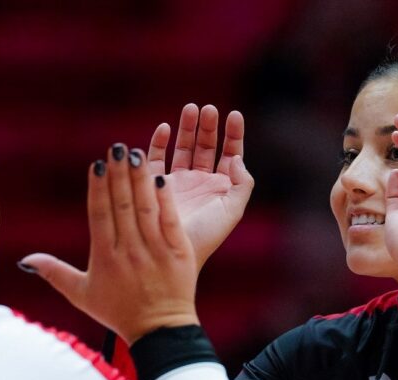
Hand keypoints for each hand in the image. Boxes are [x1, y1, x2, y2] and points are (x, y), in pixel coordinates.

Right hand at [21, 145, 197, 343]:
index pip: (99, 216)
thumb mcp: (81, 295)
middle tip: (116, 146)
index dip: (98, 189)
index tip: (96, 164)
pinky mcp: (179, 253)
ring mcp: (155, 251)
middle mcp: (129, 252)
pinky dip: (165, 199)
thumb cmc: (119, 312)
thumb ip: (54, 273)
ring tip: (136, 152)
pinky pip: (170, 221)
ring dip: (140, 179)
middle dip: (118, 175)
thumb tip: (25, 259)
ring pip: (145, 209)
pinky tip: (160, 177)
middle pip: (122, 207)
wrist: (160, 332)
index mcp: (105, 258)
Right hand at [147, 104, 253, 270]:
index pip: (230, 153)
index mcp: (221, 187)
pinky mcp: (155, 184)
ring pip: (183, 148)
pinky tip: (164, 127)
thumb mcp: (233, 211)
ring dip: (187, 128)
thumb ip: (242, 183)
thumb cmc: (206, 236)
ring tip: (191, 108)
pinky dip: (160, 142)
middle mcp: (200, 182)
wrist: (173, 253)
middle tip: (208, 109)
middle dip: (208, 126)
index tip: (233, 114)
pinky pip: (157, 158)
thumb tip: (236, 157)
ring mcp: (178, 182)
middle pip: (206, 146)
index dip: (233, 134)